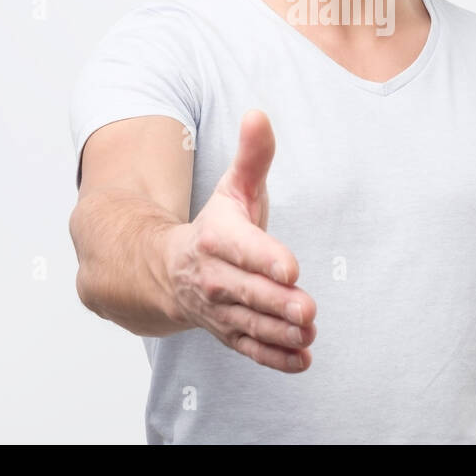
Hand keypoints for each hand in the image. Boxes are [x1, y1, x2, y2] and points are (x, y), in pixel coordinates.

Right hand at [164, 109, 315, 371]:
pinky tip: (301, 361)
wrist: (167, 270)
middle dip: (278, 303)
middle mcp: (214, 277)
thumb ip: (252, 155)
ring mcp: (220, 309)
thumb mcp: (233, 187)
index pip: (243, 250)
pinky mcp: (228, 332)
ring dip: (279, 333)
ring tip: (308, 335)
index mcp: (217, 239)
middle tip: (308, 311)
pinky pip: (249, 348)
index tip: (291, 269)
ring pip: (250, 324)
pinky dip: (274, 358)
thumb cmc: (215, 225)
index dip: (266, 259)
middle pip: (248, 293)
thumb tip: (259, 114)